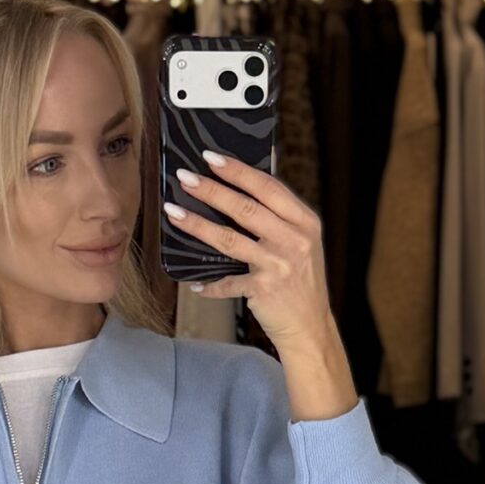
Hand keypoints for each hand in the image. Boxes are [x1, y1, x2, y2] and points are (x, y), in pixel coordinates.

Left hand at [166, 152, 358, 419]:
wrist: (311, 327)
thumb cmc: (301, 281)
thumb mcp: (302, 242)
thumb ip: (280, 215)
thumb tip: (246, 180)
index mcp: (305, 222)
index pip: (268, 188)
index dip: (239, 170)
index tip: (212, 157)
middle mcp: (295, 241)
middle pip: (246, 209)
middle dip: (211, 190)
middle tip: (185, 177)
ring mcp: (279, 266)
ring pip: (230, 239)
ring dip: (197, 225)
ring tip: (173, 212)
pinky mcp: (264, 290)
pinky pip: (228, 282)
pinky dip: (209, 284)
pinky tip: (192, 280)